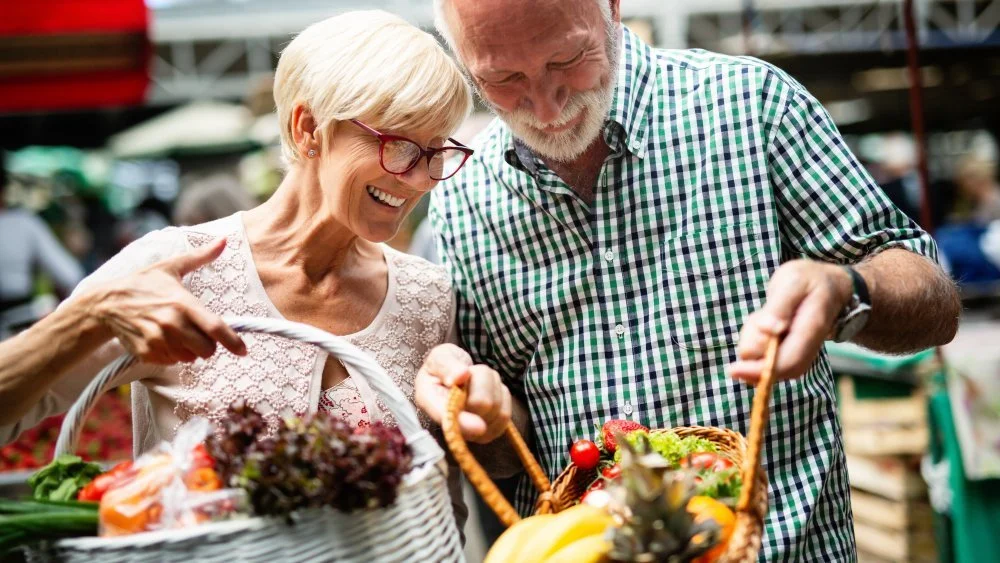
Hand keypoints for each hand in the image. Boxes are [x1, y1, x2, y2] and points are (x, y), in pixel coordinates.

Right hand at [86, 238, 246, 363]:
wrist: (106, 303)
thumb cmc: (143, 283)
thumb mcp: (171, 266)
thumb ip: (201, 256)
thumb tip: (224, 240)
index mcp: (182, 303)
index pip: (215, 328)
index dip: (233, 342)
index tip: (243, 351)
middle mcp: (172, 324)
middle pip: (206, 349)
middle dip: (208, 344)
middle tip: (199, 333)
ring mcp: (158, 340)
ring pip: (190, 358)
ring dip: (190, 350)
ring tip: (179, 334)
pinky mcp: (147, 352)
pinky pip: (172, 362)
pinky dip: (173, 354)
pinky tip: (165, 340)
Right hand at [415, 343, 511, 443]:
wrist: (456, 375)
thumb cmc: (445, 365)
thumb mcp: (441, 356)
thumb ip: (447, 365)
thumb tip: (460, 376)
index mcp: (429, 400)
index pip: (447, 417)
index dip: (464, 423)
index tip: (479, 427)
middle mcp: (449, 422)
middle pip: (482, 403)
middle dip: (481, 380)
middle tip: (468, 375)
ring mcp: (470, 431)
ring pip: (497, 405)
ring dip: (491, 386)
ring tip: (475, 382)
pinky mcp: (489, 431)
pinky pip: (506, 412)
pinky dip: (500, 395)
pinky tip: (486, 392)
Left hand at [729, 260, 851, 382]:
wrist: (827, 284)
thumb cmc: (808, 280)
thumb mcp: (793, 281)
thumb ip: (780, 306)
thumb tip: (769, 329)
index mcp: (812, 329)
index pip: (789, 362)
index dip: (761, 370)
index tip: (734, 369)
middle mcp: (808, 348)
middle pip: (774, 370)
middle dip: (751, 352)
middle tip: (756, 319)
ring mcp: (799, 353)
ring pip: (764, 363)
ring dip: (751, 342)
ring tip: (763, 314)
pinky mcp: (789, 352)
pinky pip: (764, 356)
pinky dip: (753, 341)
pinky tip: (762, 321)